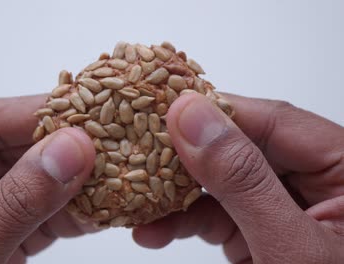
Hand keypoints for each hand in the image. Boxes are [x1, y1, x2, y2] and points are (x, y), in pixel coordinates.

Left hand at [0, 96, 95, 263]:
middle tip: (111, 144)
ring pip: (26, 179)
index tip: (87, 114)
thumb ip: (15, 205)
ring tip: (115, 175)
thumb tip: (72, 150)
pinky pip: (32, 212)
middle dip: (61, 149)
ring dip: (71, 182)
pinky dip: (66, 212)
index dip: (36, 115)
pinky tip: (98, 209)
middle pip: (7, 147)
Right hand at [133, 93, 343, 262]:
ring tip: (139, 210)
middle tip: (138, 160)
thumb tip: (191, 116)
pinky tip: (157, 230)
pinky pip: (222, 212)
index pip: (271, 120)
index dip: (213, 112)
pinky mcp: (266, 229)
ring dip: (178, 196)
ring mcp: (288, 206)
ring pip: (224, 180)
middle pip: (241, 147)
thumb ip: (242, 179)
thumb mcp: (289, 248)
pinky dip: (187, 221)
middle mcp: (320, 178)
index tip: (160, 113)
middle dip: (186, 160)